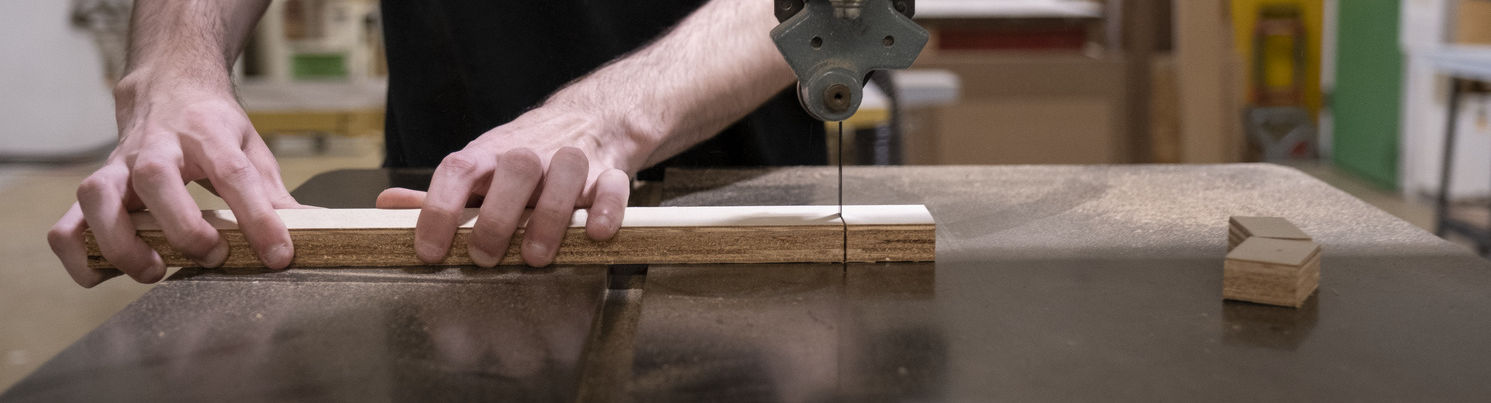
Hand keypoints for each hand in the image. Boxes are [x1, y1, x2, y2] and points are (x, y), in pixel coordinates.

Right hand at [47, 76, 305, 286]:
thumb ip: (274, 191)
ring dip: (122, 243)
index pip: (234, 174)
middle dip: (183, 226)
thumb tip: (312, 228)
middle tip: (211, 257)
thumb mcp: (251, 146)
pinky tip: (108, 275)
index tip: (278, 254)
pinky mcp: (95, 189)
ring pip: (98, 198)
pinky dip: (79, 255)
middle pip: (156, 178)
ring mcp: (118, 166)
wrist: (167, 86)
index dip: (258, 218)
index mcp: (207, 134)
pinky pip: (67, 224)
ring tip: (155, 271)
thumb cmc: (212, 125)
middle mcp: (156, 147)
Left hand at [375, 105, 633, 266]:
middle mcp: (530, 153)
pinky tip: (593, 234)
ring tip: (536, 256)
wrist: (588, 121)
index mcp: (490, 153)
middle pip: (515, 168)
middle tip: (485, 258)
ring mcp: (573, 160)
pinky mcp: (610, 172)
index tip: (430, 251)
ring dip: (550, 216)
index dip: (439, 208)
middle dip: (498, 216)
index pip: (459, 170)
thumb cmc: (523, 159)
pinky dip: (607, 209)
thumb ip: (442, 194)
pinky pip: (614, 186)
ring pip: (566, 173)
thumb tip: (387, 207)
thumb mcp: (480, 170)